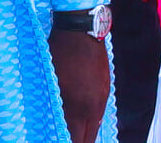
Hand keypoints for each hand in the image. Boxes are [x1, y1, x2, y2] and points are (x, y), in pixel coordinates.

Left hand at [48, 28, 110, 142]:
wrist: (81, 29)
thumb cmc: (60, 55)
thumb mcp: (54, 85)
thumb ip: (58, 109)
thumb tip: (56, 125)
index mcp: (81, 107)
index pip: (78, 141)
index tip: (59, 141)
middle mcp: (95, 105)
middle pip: (89, 137)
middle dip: (79, 142)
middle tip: (66, 140)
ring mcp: (103, 95)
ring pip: (95, 124)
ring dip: (85, 132)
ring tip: (72, 134)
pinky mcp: (106, 86)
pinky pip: (99, 111)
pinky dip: (89, 119)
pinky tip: (80, 116)